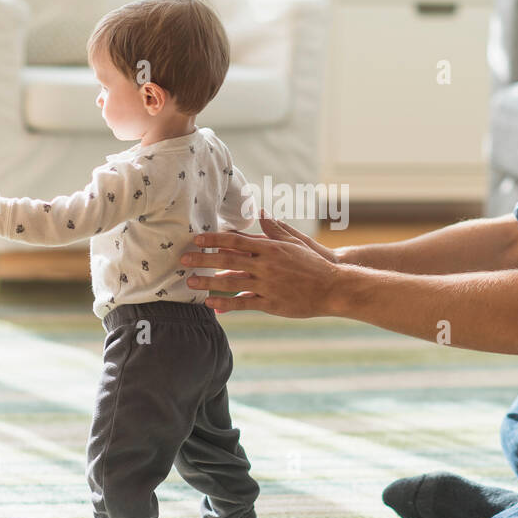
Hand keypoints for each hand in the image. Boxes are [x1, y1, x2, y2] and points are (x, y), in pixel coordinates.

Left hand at [178, 210, 339, 316]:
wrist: (333, 287)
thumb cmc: (314, 263)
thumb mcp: (296, 242)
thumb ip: (275, 229)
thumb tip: (262, 213)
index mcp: (270, 247)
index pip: (235, 240)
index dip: (214, 239)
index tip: (197, 239)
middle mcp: (266, 265)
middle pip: (227, 259)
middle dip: (203, 259)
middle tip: (183, 259)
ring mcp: (267, 285)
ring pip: (231, 282)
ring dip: (208, 282)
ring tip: (191, 282)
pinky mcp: (271, 303)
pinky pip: (244, 303)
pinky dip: (227, 303)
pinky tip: (211, 304)